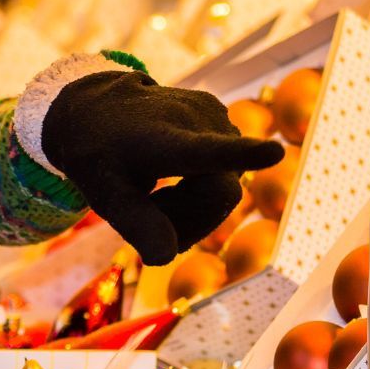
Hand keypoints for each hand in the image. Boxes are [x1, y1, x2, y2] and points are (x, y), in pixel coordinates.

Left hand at [41, 69, 283, 265]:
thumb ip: (136, 224)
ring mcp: (215, 115)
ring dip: (192, 205)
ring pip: (225, 188)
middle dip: (189, 219)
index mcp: (166, 140)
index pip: (207, 152)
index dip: (242, 156)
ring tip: (156, 192)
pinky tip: (174, 176)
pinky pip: (225, 172)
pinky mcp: (222, 117)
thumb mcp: (105, 194)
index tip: (273, 153)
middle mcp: (196, 120)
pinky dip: (199, 187)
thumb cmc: (99, 157)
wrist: (96, 110)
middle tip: (150, 212)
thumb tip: (166, 258)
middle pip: (220, 197)